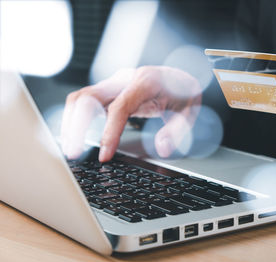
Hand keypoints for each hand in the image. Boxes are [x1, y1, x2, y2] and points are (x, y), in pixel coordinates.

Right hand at [61, 66, 201, 161]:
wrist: (180, 76)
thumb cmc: (183, 92)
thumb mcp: (189, 111)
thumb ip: (176, 130)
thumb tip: (162, 148)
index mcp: (146, 82)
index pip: (120, 107)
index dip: (109, 132)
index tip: (104, 155)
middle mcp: (125, 79)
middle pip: (90, 97)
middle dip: (76, 125)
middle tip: (73, 153)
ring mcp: (115, 83)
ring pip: (82, 97)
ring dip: (71, 122)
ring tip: (70, 147)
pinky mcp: (110, 90)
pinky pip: (86, 101)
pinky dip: (76, 118)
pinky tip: (75, 136)